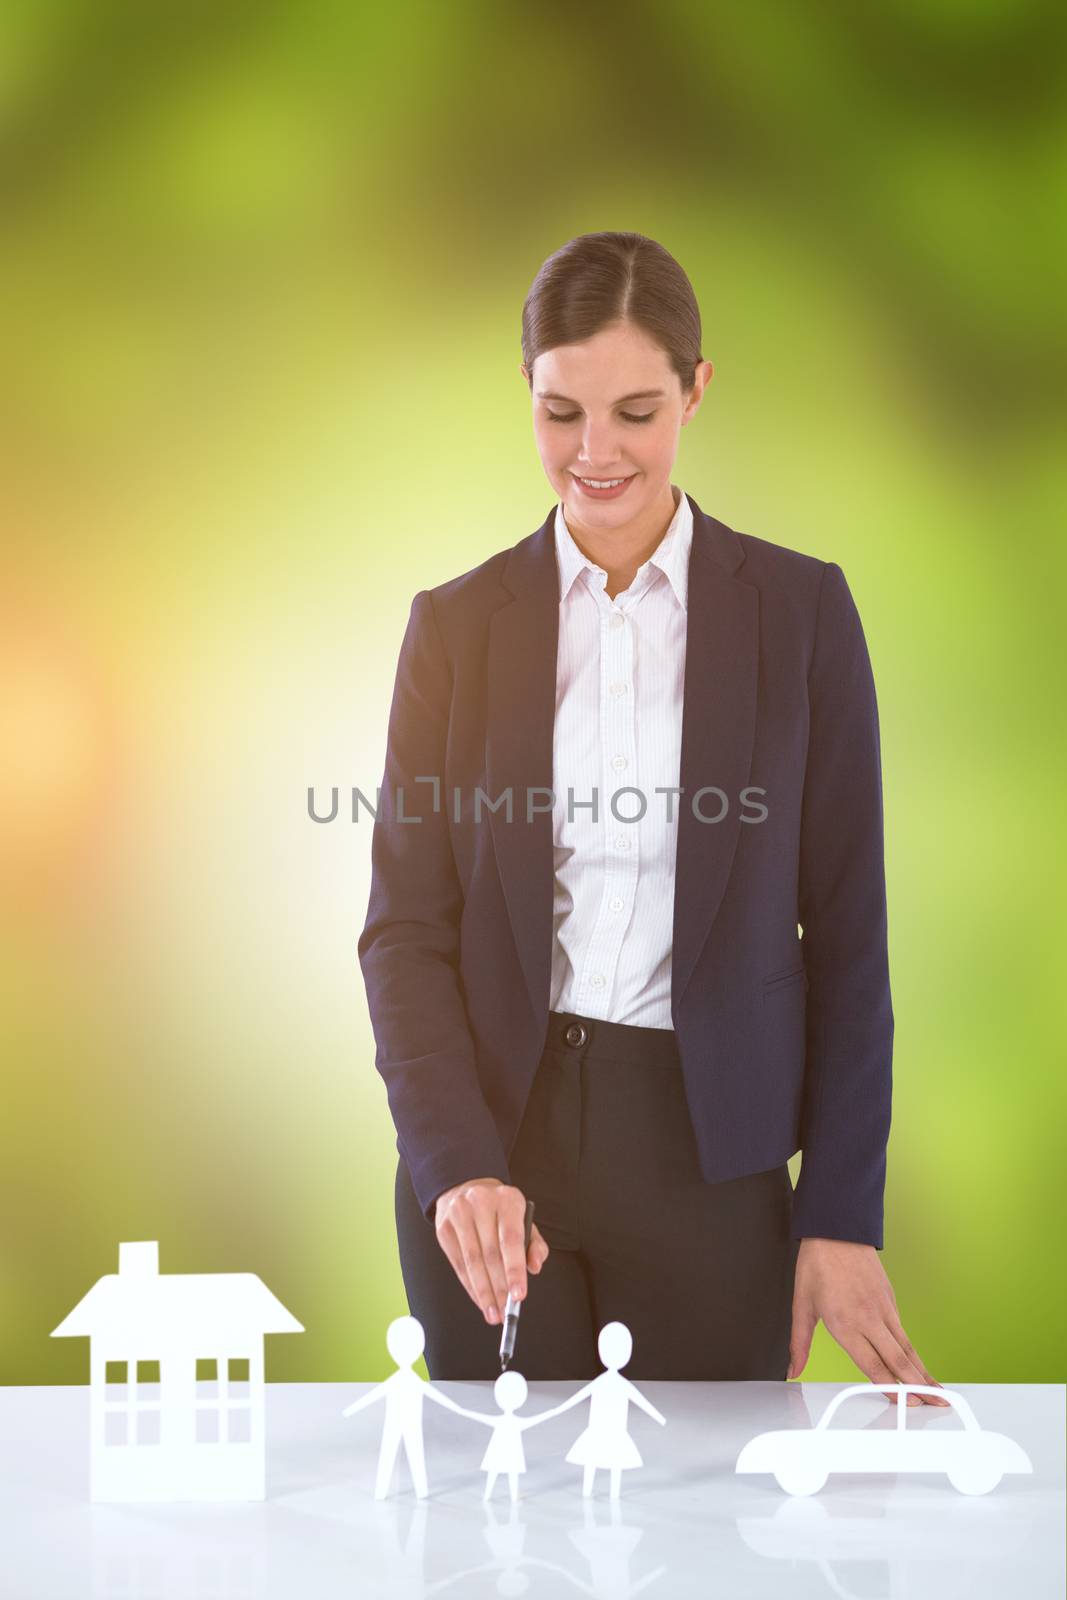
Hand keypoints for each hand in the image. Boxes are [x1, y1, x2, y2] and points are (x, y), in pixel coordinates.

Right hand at [433, 1177, 549, 1324]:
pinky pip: (458, 1264)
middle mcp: (481, 1203)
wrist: (467, 1186)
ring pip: (472, 1261)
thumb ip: (535, 1245)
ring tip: (493, 1313)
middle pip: (490, 1254)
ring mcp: (459, 1214)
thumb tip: (535, 1268)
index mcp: (507, 1199)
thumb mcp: (523, 1219)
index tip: (519, 1295)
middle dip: (499, 1288)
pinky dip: (470, 1286)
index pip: (511, 1239)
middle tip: (506, 1311)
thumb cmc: (501, 1209)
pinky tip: (480, 1299)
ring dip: (483, 1292)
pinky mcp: (444, 1228)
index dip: (514, 1270)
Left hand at [788, 1238, 949, 1406]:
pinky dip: (914, 1351)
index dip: (892, 1389)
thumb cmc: (817, 1264)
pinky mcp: (891, 1298)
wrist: (836, 1228)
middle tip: (936, 1405)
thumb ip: (799, 1344)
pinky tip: (919, 1364)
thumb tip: (792, 1369)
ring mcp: (884, 1308)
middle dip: (919, 1386)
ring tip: (938, 1390)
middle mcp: (869, 1319)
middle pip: (899, 1360)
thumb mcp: (801, 1305)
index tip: (906, 1404)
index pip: (873, 1365)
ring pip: (907, 1346)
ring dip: (923, 1371)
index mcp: (846, 1324)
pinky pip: (903, 1331)